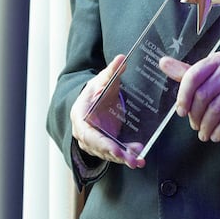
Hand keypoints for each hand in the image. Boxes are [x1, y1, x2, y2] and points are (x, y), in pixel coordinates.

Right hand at [70, 54, 145, 168]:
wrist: (94, 99)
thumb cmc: (96, 90)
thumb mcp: (104, 80)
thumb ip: (112, 71)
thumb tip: (122, 58)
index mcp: (80, 116)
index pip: (88, 134)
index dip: (101, 143)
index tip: (115, 150)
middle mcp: (84, 132)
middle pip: (98, 148)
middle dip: (115, 155)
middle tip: (132, 160)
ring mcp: (93, 141)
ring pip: (107, 154)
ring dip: (123, 158)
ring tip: (139, 159)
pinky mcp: (103, 145)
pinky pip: (113, 153)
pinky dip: (126, 156)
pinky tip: (139, 158)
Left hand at [159, 50, 219, 142]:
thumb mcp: (213, 76)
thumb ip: (188, 72)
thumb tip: (162, 62)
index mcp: (219, 58)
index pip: (193, 76)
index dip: (183, 96)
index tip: (181, 112)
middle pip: (203, 95)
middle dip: (196, 115)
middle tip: (195, 127)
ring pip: (216, 108)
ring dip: (207, 126)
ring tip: (204, 134)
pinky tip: (217, 136)